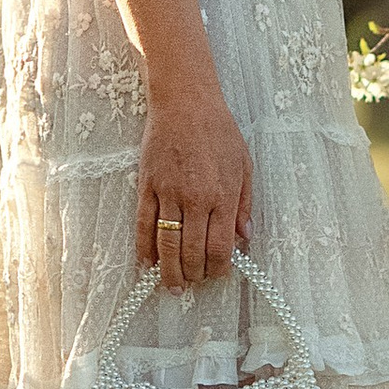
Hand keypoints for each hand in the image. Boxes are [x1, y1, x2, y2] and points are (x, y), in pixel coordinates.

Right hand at [138, 85, 251, 287]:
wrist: (185, 101)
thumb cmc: (218, 130)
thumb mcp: (244, 164)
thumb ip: (244, 204)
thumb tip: (245, 237)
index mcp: (222, 196)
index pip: (220, 248)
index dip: (218, 269)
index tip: (217, 274)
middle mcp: (196, 199)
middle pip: (192, 253)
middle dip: (194, 275)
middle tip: (194, 283)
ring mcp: (168, 193)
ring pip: (166, 245)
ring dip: (169, 272)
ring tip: (172, 286)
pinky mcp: (147, 186)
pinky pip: (143, 225)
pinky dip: (144, 248)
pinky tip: (147, 264)